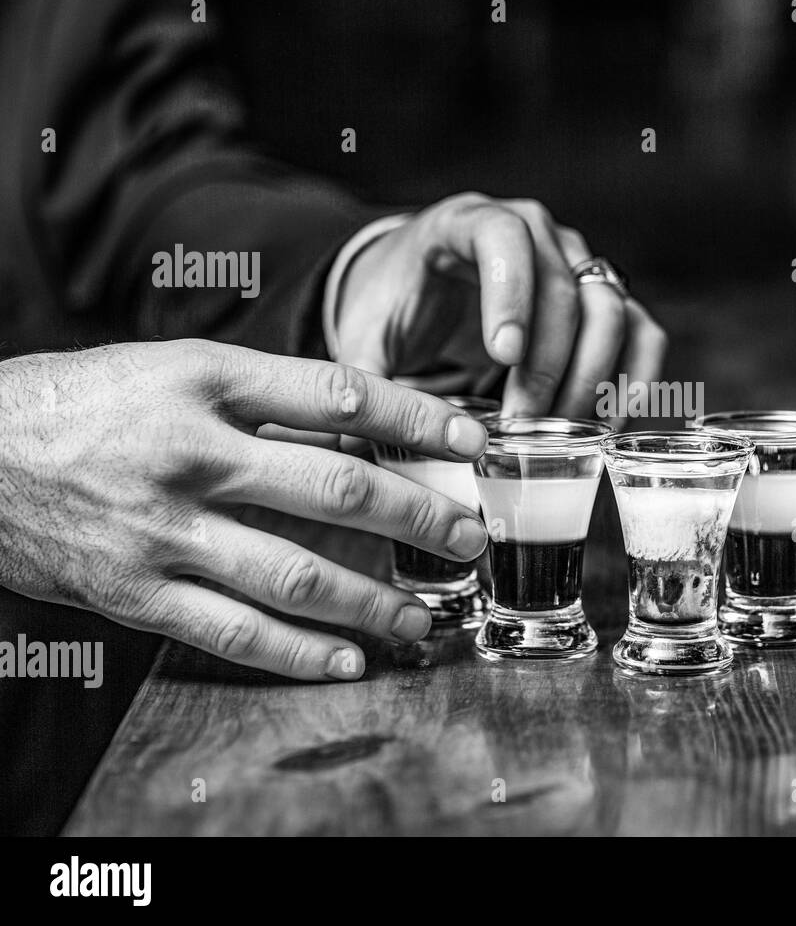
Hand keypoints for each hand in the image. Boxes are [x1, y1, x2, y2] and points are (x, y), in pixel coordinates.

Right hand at [0, 340, 490, 679]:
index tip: (473, 440)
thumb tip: (370, 426)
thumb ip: (266, 397)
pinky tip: (349, 660)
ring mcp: (162, 529)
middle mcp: (191, 453)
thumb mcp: (174, 369)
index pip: (339, 396)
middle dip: (420, 517)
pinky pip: (233, 632)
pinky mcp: (134, 593)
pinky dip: (299, 653)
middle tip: (470, 537)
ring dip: (373, 600)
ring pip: (295, 574)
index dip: (418, 420)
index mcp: (205, 380)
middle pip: (337, 490)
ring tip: (424, 615)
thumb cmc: (89, 403)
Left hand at [335, 192, 667, 417]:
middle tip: (524, 424)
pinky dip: (637, 378)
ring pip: (611, 311)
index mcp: (467, 221)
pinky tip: (611, 423)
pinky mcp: (603, 299)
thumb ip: (363, 378)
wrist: (422, 281)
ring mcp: (576, 261)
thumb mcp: (366, 333)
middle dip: (549, 366)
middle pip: (565, 288)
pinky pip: (641, 332)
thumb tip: (353, 440)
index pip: (503, 237)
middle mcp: (535, 231)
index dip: (510, 293)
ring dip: (593, 378)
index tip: (501, 355)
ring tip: (563, 433)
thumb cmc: (395, 303)